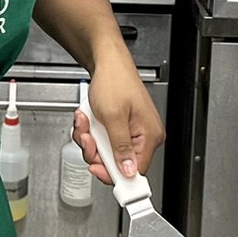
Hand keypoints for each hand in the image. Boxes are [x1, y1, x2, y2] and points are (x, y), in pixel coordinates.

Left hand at [70, 62, 165, 182]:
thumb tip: (128, 171)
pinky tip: (89, 118)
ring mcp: (130, 133)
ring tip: (87, 121)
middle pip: (116, 163)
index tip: (98, 172)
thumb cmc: (115, 81)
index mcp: (149, 136)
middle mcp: (143, 137)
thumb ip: (120, 147)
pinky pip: (102, 141)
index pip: (135, 171)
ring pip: (105, 152)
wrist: (107, 62)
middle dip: (96, 150)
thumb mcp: (113, 117)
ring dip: (90, 139)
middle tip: (89, 136)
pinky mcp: (119, 128)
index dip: (113, 173)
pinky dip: (91, 131)